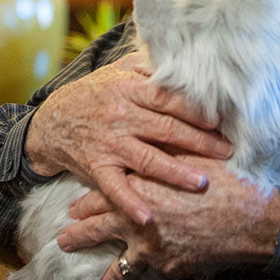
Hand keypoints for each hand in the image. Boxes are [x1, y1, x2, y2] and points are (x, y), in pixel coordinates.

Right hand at [25, 52, 231, 224]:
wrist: (52, 122)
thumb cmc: (94, 94)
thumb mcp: (118, 71)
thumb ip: (148, 66)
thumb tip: (184, 63)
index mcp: (129, 89)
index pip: (170, 99)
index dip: (197, 110)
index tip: (221, 121)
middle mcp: (121, 116)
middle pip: (167, 129)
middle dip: (200, 142)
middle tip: (227, 152)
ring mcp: (109, 144)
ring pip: (148, 159)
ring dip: (176, 173)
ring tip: (202, 182)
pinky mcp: (96, 168)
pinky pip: (115, 188)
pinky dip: (130, 203)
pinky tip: (148, 216)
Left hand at [57, 157, 279, 279]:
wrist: (250, 217)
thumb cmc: (224, 181)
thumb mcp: (191, 157)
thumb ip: (166, 154)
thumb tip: (154, 142)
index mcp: (142, 186)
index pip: (105, 192)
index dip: (89, 200)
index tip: (76, 205)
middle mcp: (140, 219)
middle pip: (98, 227)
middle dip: (78, 234)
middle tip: (64, 239)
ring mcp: (152, 247)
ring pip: (116, 265)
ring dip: (101, 277)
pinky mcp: (168, 267)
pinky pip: (142, 279)